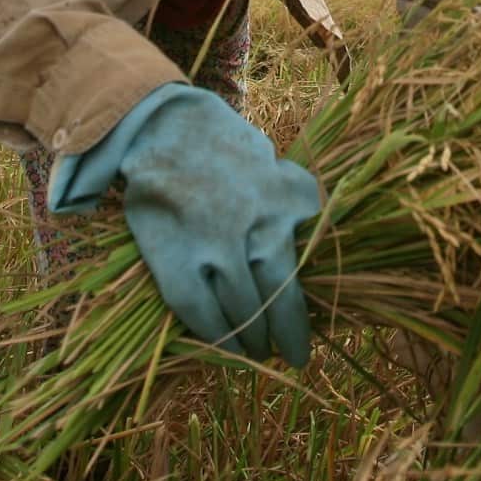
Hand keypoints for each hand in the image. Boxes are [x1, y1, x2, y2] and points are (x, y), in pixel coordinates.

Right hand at [118, 88, 322, 365]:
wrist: (165, 125)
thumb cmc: (226, 152)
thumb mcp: (275, 168)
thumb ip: (295, 209)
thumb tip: (314, 261)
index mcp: (290, 201)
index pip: (306, 274)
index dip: (304, 318)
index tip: (304, 342)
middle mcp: (260, 221)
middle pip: (278, 298)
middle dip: (283, 335)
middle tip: (286, 355)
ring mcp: (216, 239)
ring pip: (241, 310)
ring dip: (248, 339)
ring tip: (252, 351)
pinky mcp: (176, 252)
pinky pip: (198, 309)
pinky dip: (212, 334)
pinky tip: (220, 344)